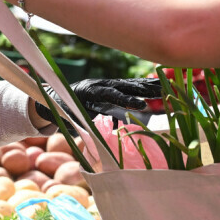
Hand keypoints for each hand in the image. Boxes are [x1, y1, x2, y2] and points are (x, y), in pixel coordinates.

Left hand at [34, 78, 162, 125]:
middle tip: (162, 93)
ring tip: (166, 87)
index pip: (110, 94)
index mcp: (88, 91)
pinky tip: (157, 85)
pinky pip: (128, 84)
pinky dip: (142, 85)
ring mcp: (105, 82)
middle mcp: (99, 83)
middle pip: (123, 85)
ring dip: (147, 85)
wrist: (53, 95)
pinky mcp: (109, 84)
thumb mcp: (71, 118)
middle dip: (143, 89)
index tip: (141, 106)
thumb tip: (100, 138)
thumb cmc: (62, 110)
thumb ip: (84, 125)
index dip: (126, 99)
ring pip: (128, 83)